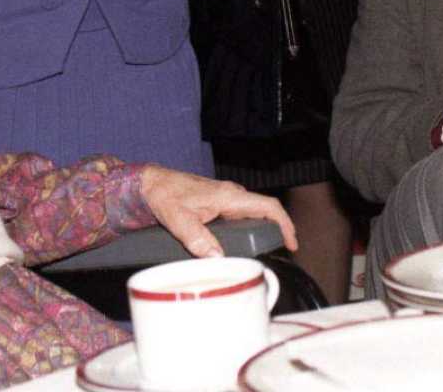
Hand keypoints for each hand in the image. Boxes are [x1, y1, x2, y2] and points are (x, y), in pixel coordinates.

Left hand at [140, 165, 296, 256]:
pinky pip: (240, 216)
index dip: (284, 224)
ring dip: (262, 230)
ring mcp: (225, 199)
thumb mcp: (178, 219)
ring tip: (265, 252)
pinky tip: (242, 245)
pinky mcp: (217, 204)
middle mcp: (231, 195)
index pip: (268, 206)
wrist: (151, 184)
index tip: (291, 243)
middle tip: (281, 252)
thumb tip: (217, 258)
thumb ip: (197, 238)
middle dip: (276, 230)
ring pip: (252, 214)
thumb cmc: (165, 194)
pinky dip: (247, 230)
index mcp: (228, 196)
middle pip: (264, 212)